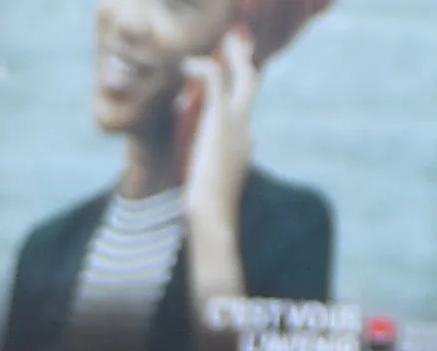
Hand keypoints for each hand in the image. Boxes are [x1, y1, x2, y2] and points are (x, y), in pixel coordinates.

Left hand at [179, 32, 259, 280]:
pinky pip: (214, 78)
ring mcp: (237, 124)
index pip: (244, 112)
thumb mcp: (206, 196)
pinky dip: (201, 67)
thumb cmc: (206, 218)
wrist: (212, 220)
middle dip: (243, 64)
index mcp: (243, 148)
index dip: (234, 95)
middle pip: (251, 86)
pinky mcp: (221, 119)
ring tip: (216, 44)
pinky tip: (184, 65)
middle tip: (234, 46)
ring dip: (231, 56)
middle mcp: (245, 132)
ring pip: (241, 75)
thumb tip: (190, 199)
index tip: (224, 82)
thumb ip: (202, 186)